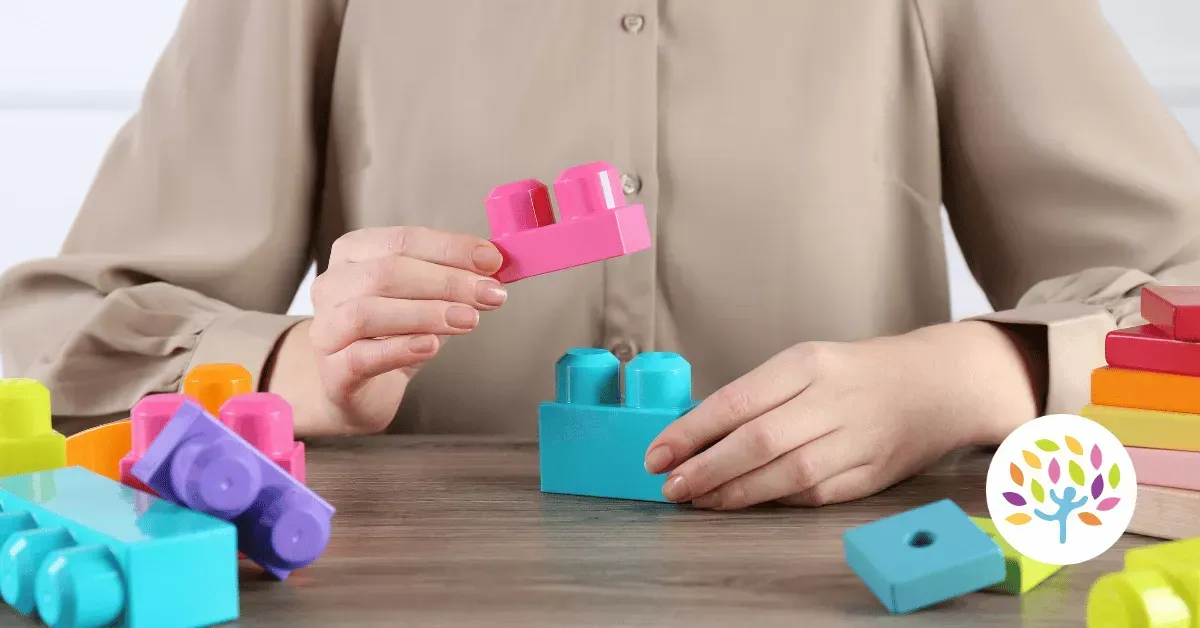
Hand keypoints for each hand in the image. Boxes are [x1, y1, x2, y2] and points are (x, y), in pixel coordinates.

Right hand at [272, 226, 506, 434]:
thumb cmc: (393, 334)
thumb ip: (454, 278)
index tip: (492, 260)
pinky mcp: (332, 371)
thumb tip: (495, 265)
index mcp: (355, 253)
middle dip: (447, 281)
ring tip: (469, 320)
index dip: (451, 248)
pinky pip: (361, 356)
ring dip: (426, 313)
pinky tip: (431, 346)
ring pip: (368, 312)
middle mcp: (332, 285)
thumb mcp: (426, 297)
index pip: (404, 240)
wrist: (358, 389)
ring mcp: (326, 328)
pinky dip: (400, 348)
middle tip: (489, 294)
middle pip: (387, 273)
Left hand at [643, 321, 1041, 508]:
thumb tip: (694, 434)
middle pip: (757, 440)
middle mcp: (832, 399)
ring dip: (734, 492)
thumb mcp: (805, 364)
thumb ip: (756, 396)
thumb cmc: (855, 373)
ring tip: (698, 498)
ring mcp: (856, 439)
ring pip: (785, 474)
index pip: (737, 400)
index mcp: (808, 363)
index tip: (657, 454)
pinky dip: (774, 499)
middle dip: (706, 468)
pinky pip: (813, 494)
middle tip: (670, 485)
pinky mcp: (871, 474)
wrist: (936, 385)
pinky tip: (743, 501)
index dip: (691, 432)